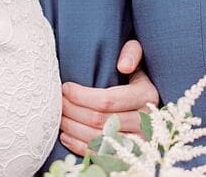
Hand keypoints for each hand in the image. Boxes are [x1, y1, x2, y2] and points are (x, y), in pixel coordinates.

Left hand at [59, 39, 160, 156]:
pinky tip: (66, 134)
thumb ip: (132, 52)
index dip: (81, 96)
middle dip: (72, 111)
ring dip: (72, 128)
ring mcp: (137, 141)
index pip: (107, 100)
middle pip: (99, 121)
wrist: (147, 100)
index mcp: (147, 96)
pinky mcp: (127, 154)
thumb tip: (123, 66)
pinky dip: (77, 145)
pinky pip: (97, 154)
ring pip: (96, 139)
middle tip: (59, 101)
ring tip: (60, 116)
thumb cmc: (136, 74)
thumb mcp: (139, 57)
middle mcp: (145, 121)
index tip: (66, 87)